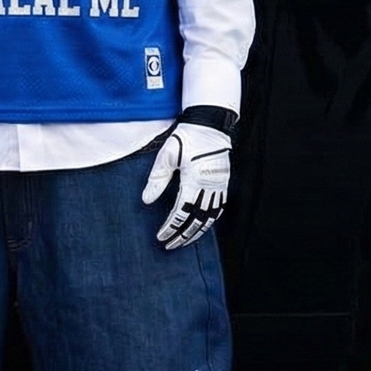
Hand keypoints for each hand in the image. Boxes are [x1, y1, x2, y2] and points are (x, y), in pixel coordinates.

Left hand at [140, 121, 231, 249]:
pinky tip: (203, 225)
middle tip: (171, 246)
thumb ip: (157, 180)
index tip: (161, 237)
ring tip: (185, 240)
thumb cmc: (186, 138)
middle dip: (184, 236)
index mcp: (194, 180)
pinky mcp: (224, 181)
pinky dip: (211, 220)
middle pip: (197, 220)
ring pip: (210, 217)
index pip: (181, 213)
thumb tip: (146, 201)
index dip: (171, 228)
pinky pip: (219, 207)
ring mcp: (219, 185)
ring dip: (198, 231)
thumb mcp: (166, 156)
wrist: (208, 124)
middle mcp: (209, 186)